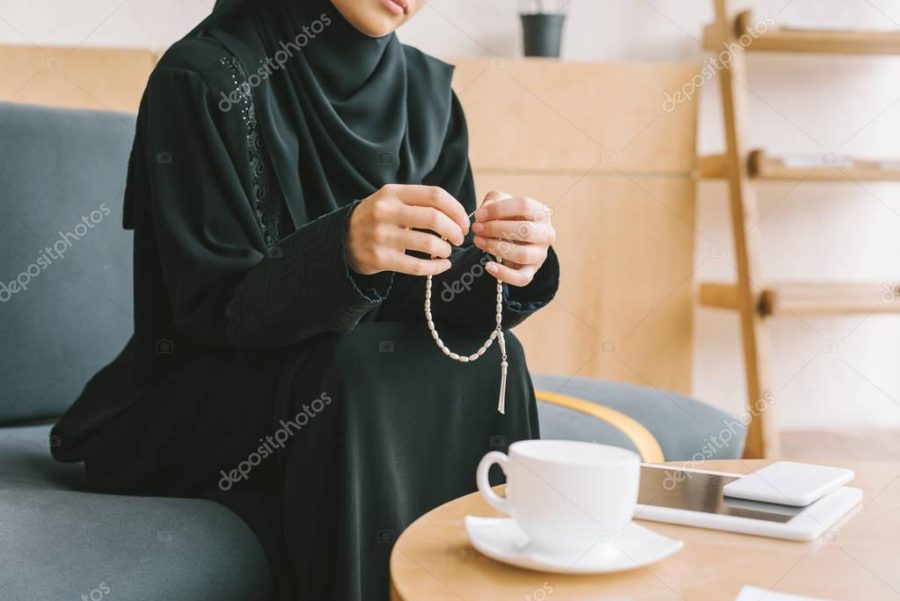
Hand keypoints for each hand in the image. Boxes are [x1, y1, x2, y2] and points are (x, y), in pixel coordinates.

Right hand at [347, 184, 470, 275]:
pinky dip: (436, 267)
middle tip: (459, 237)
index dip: (456, 209)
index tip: (464, 220)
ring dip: (446, 249)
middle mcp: (386, 212)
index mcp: (393, 193)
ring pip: (428, 243)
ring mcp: (382, 236)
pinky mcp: (381, 259)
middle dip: (455, 230)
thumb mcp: (392, 200)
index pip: (435, 195)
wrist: (343, 239)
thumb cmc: (378, 218)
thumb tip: (458, 214)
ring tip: (447, 251)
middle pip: (434, 218)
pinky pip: (417, 266)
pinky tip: (443, 265)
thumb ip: (420, 202)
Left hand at [471, 191, 554, 286]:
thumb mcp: (501, 204)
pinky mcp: (531, 272)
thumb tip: (485, 211)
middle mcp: (546, 234)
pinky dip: (504, 274)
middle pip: (525, 230)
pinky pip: (521, 278)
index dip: (499, 209)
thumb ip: (493, 200)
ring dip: (496, 248)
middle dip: (496, 228)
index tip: (479, 214)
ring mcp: (540, 255)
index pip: (524, 206)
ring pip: (522, 254)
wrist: (514, 240)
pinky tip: (488, 266)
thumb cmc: (508, 218)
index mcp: (541, 213)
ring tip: (478, 241)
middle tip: (476, 228)